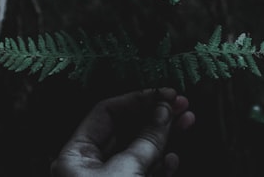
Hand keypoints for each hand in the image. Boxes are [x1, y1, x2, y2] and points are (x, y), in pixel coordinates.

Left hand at [51, 87, 195, 176]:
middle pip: (125, 130)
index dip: (137, 100)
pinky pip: (142, 174)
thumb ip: (146, 140)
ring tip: (188, 120)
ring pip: (138, 152)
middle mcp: (88, 168)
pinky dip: (159, 166)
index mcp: (75, 156)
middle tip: (181, 103)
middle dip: (155, 116)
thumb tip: (164, 111)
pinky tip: (173, 158)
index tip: (165, 94)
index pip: (106, 113)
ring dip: (164, 138)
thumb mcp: (126, 171)